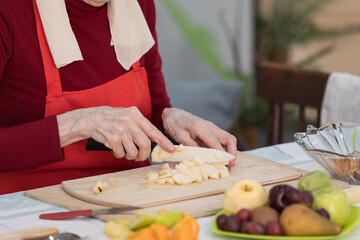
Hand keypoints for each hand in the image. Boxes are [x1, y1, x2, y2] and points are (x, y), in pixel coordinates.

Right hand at [57, 106, 174, 160]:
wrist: (90, 119)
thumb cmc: (111, 119)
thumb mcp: (127, 116)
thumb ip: (139, 125)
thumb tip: (153, 140)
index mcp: (135, 115)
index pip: (153, 130)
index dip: (163, 141)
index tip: (171, 149)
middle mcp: (130, 121)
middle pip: (145, 144)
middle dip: (144, 154)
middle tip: (140, 157)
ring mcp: (121, 130)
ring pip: (133, 151)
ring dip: (130, 156)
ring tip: (125, 152)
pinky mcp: (112, 138)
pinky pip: (121, 153)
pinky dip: (119, 155)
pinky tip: (115, 149)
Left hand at [162, 108, 236, 166]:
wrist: (174, 115)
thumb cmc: (175, 125)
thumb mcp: (180, 136)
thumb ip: (191, 146)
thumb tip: (201, 156)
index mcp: (200, 127)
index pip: (216, 142)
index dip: (222, 153)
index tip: (226, 163)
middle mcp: (210, 127)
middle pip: (229, 138)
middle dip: (232, 152)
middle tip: (230, 164)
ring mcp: (212, 129)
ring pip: (228, 140)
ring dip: (230, 152)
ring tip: (227, 164)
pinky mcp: (212, 132)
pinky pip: (222, 141)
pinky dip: (224, 150)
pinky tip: (221, 158)